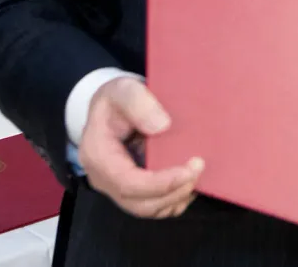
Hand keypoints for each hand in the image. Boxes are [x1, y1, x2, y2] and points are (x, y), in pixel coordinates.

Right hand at [77, 77, 203, 218]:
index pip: (128, 183)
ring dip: (175, 197)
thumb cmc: (115, 98)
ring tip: (197, 176)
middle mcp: (103, 179)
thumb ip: (139, 103)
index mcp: (98, 155)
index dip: (161, 183)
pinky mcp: (130, 190)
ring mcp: (116, 188)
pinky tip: (189, 182)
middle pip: (139, 203)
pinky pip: (153, 205)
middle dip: (173, 191)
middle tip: (199, 169)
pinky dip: (173, 199)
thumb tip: (162, 126)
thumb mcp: (123, 89)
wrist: (109, 108)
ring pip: (147, 208)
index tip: (190, 170)